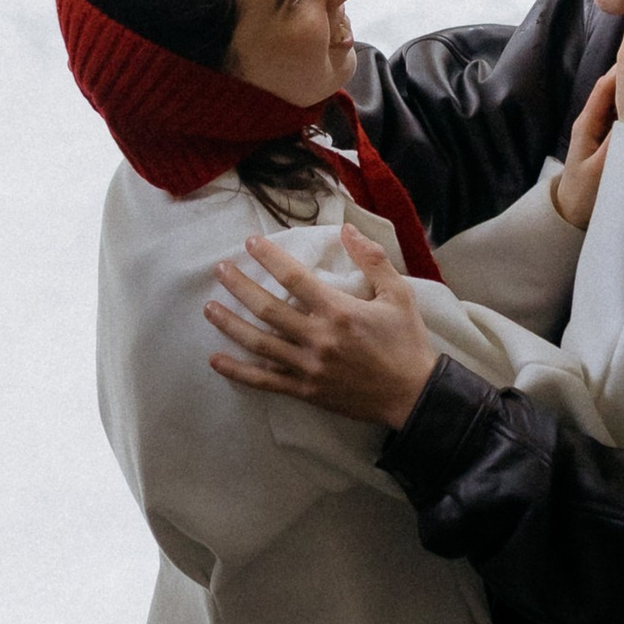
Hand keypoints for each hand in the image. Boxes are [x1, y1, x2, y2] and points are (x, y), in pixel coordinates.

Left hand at [205, 226, 439, 431]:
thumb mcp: (399, 294)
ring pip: (259, 343)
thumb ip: (372, 259)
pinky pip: (265, 381)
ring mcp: (309, 367)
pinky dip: (238, 371)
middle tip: (219, 270)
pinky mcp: (306, 390)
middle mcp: (318, 338)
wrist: (414, 395)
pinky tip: (216, 360)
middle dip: (239, 286)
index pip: (294, 278)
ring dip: (230, 324)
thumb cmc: (407, 342)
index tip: (250, 243)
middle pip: (267, 308)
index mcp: (339, 311)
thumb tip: (348, 229)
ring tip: (209, 308)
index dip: (269, 258)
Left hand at [551, 69, 616, 230]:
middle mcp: (593, 120)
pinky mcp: (609, 140)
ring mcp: (601, 129)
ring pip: (621, 102)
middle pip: (615, 89)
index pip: (606, 86)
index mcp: (588, 122)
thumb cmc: (583, 194)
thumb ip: (618, 143)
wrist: (570, 215)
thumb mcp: (601, 169)